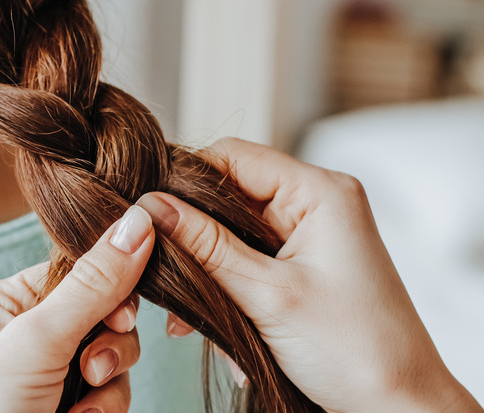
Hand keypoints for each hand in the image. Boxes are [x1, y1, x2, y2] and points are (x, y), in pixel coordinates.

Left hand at [0, 206, 154, 412]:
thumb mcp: (34, 341)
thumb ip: (91, 286)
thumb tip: (138, 223)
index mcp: (4, 306)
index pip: (74, 273)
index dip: (106, 287)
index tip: (120, 312)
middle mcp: (26, 339)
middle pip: (101, 318)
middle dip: (108, 346)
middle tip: (93, 368)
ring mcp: (46, 379)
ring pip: (112, 361)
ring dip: (108, 385)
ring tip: (82, 407)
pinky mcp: (65, 410)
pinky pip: (107, 398)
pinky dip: (102, 412)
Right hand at [137, 138, 481, 412]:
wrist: (399, 407)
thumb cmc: (355, 351)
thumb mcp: (267, 295)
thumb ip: (205, 246)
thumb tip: (152, 207)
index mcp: (320, 192)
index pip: (233, 158)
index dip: (184, 180)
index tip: (147, 213)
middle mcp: (316, 203)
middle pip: (229, 195)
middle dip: (193, 236)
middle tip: (160, 270)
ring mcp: (311, 233)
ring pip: (233, 231)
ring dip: (207, 269)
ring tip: (186, 316)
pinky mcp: (304, 262)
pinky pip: (249, 258)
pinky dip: (226, 285)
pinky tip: (211, 324)